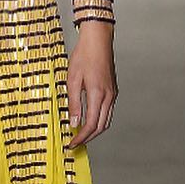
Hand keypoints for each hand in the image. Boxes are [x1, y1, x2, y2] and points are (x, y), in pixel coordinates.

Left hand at [66, 19, 116, 147]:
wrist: (97, 40)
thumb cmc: (83, 56)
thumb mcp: (72, 80)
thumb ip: (74, 103)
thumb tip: (73, 123)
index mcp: (98, 95)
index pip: (90, 125)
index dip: (81, 137)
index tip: (71, 143)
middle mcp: (108, 97)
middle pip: (101, 127)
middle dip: (88, 138)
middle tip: (75, 143)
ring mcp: (112, 93)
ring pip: (106, 120)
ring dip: (94, 130)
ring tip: (81, 135)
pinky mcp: (112, 90)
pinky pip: (108, 111)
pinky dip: (99, 120)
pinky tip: (89, 119)